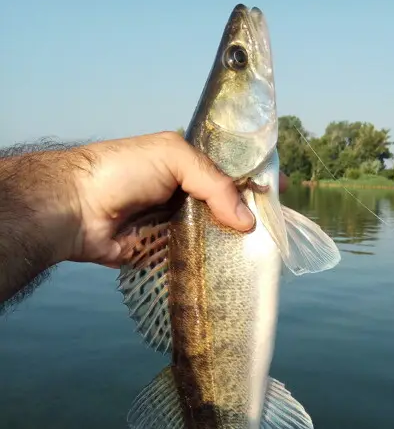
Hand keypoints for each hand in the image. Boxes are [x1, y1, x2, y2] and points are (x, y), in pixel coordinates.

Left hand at [67, 131, 288, 266]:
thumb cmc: (121, 171)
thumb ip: (214, 184)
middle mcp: (187, 194)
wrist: (76, 209)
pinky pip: (199, 258)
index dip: (257, 180)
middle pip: (229, 206)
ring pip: (217, 235)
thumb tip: (248, 223)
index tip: (282, 193)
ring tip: (264, 254)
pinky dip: (215, 264)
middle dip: (252, 216)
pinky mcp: (168, 252)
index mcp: (189, 164)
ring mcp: (178, 224)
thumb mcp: (173, 157)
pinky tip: (236, 271)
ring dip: (236, 244)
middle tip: (278, 231)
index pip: (232, 171)